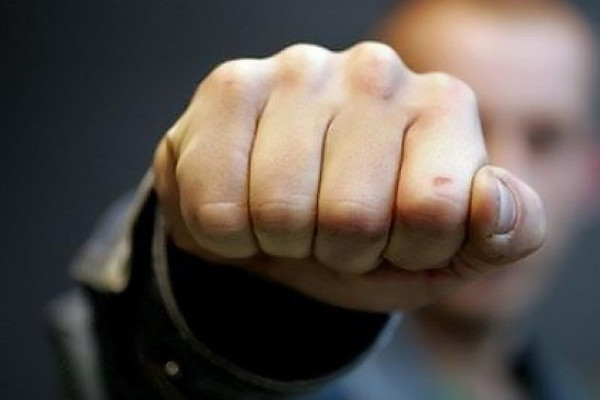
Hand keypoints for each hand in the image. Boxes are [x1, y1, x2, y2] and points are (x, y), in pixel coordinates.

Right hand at [153, 42, 545, 311]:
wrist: (280, 219)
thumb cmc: (366, 233)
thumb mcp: (444, 252)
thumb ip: (502, 233)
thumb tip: (496, 201)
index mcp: (444, 107)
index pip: (436, 211)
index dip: (406, 252)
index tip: (395, 240)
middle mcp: (377, 71)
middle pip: (353, 218)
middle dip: (337, 252)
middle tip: (331, 233)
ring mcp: (300, 71)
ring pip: (283, 212)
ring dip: (282, 243)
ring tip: (288, 218)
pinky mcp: (232, 86)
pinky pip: (220, 206)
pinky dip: (228, 235)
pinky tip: (242, 202)